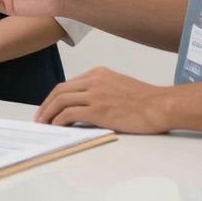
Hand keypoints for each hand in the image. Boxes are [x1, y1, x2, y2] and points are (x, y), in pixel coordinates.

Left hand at [34, 67, 171, 133]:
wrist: (162, 105)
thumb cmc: (146, 100)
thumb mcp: (119, 86)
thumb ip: (101, 90)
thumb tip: (87, 105)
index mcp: (98, 73)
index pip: (68, 84)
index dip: (55, 97)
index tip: (49, 108)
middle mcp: (94, 80)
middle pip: (59, 91)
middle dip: (46, 105)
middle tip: (40, 118)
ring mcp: (95, 94)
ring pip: (60, 100)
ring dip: (48, 113)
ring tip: (43, 124)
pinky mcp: (98, 109)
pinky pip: (69, 113)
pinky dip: (59, 120)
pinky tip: (56, 127)